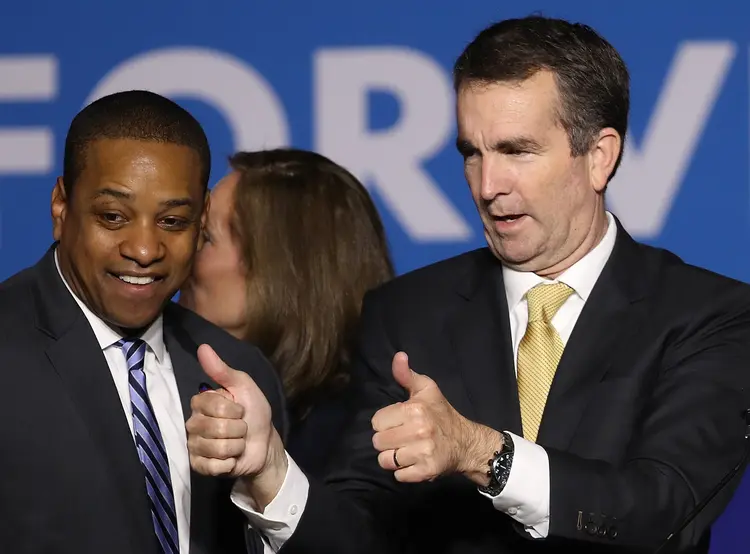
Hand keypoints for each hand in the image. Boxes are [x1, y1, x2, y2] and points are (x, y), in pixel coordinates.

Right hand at [186, 344, 287, 507]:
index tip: (240, 410)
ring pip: (216, 447)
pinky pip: (212, 466)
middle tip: (241, 428)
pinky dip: (229, 463)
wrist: (264, 443)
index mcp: (201, 403)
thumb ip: (222, 370)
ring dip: (236, 446)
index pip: (213, 405)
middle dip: (237, 429)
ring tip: (238, 443)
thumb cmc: (254, 412)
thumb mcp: (243, 386)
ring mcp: (194, 445)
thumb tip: (203, 347)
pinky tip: (231, 458)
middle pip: (215, 428)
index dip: (233, 409)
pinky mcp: (198, 466)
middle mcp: (193, 423)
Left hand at [371, 352, 500, 483]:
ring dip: (393, 458)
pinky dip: (403, 472)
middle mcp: (418, 431)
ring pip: (386, 460)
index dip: (385, 422)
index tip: (398, 422)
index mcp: (414, 410)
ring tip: (406, 451)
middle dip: (387, 440)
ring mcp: (423, 453)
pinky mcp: (427, 472)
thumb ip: (407, 375)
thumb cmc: (441, 414)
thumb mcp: (426, 390)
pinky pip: (398, 476)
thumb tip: (399, 356)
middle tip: (402, 437)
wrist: (466, 442)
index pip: (376, 422)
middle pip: (378, 442)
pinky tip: (413, 462)